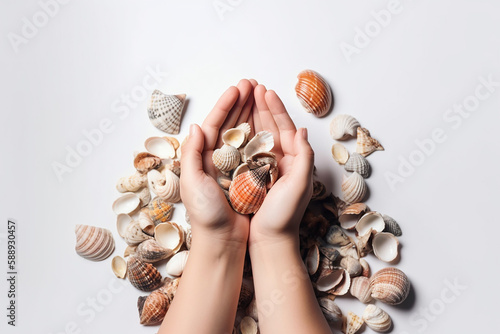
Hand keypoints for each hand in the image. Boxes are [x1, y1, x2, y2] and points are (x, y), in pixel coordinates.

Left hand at [180, 79, 256, 246]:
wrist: (223, 241)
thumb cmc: (206, 215)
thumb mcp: (193, 183)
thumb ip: (192, 154)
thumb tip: (196, 126)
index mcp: (201, 158)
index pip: (214, 123)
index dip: (226, 104)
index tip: (238, 88)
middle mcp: (216, 159)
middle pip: (229, 124)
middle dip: (240, 103)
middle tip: (251, 85)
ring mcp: (232, 167)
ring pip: (242, 133)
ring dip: (250, 113)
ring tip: (259, 96)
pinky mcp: (246, 176)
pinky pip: (253, 150)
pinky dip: (259, 134)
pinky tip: (266, 123)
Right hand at [247, 85, 314, 245]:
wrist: (269, 241)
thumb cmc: (284, 217)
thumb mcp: (299, 186)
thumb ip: (304, 158)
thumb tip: (302, 130)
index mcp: (294, 161)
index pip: (285, 128)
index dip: (275, 108)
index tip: (265, 91)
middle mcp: (281, 161)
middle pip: (271, 127)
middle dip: (262, 106)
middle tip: (252, 87)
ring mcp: (267, 168)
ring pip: (259, 136)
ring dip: (253, 116)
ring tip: (244, 99)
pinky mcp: (253, 177)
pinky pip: (248, 150)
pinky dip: (243, 135)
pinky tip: (236, 125)